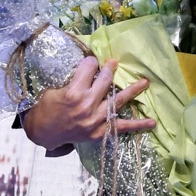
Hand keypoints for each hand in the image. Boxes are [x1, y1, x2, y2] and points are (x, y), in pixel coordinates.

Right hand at [21, 56, 154, 151]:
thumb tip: (89, 67)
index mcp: (74, 91)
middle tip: (113, 64)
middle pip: (105, 80)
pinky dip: (138, 125)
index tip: (91, 62)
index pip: (89, 67)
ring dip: (133, 90)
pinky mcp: (100, 132)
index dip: (90, 62)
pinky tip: (152, 122)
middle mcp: (87, 104)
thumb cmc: (47, 108)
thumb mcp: (55, 88)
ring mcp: (95, 119)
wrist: (44, 132)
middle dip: (109, 69)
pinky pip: (122, 127)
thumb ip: (73, 79)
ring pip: (118, 100)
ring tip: (145, 82)